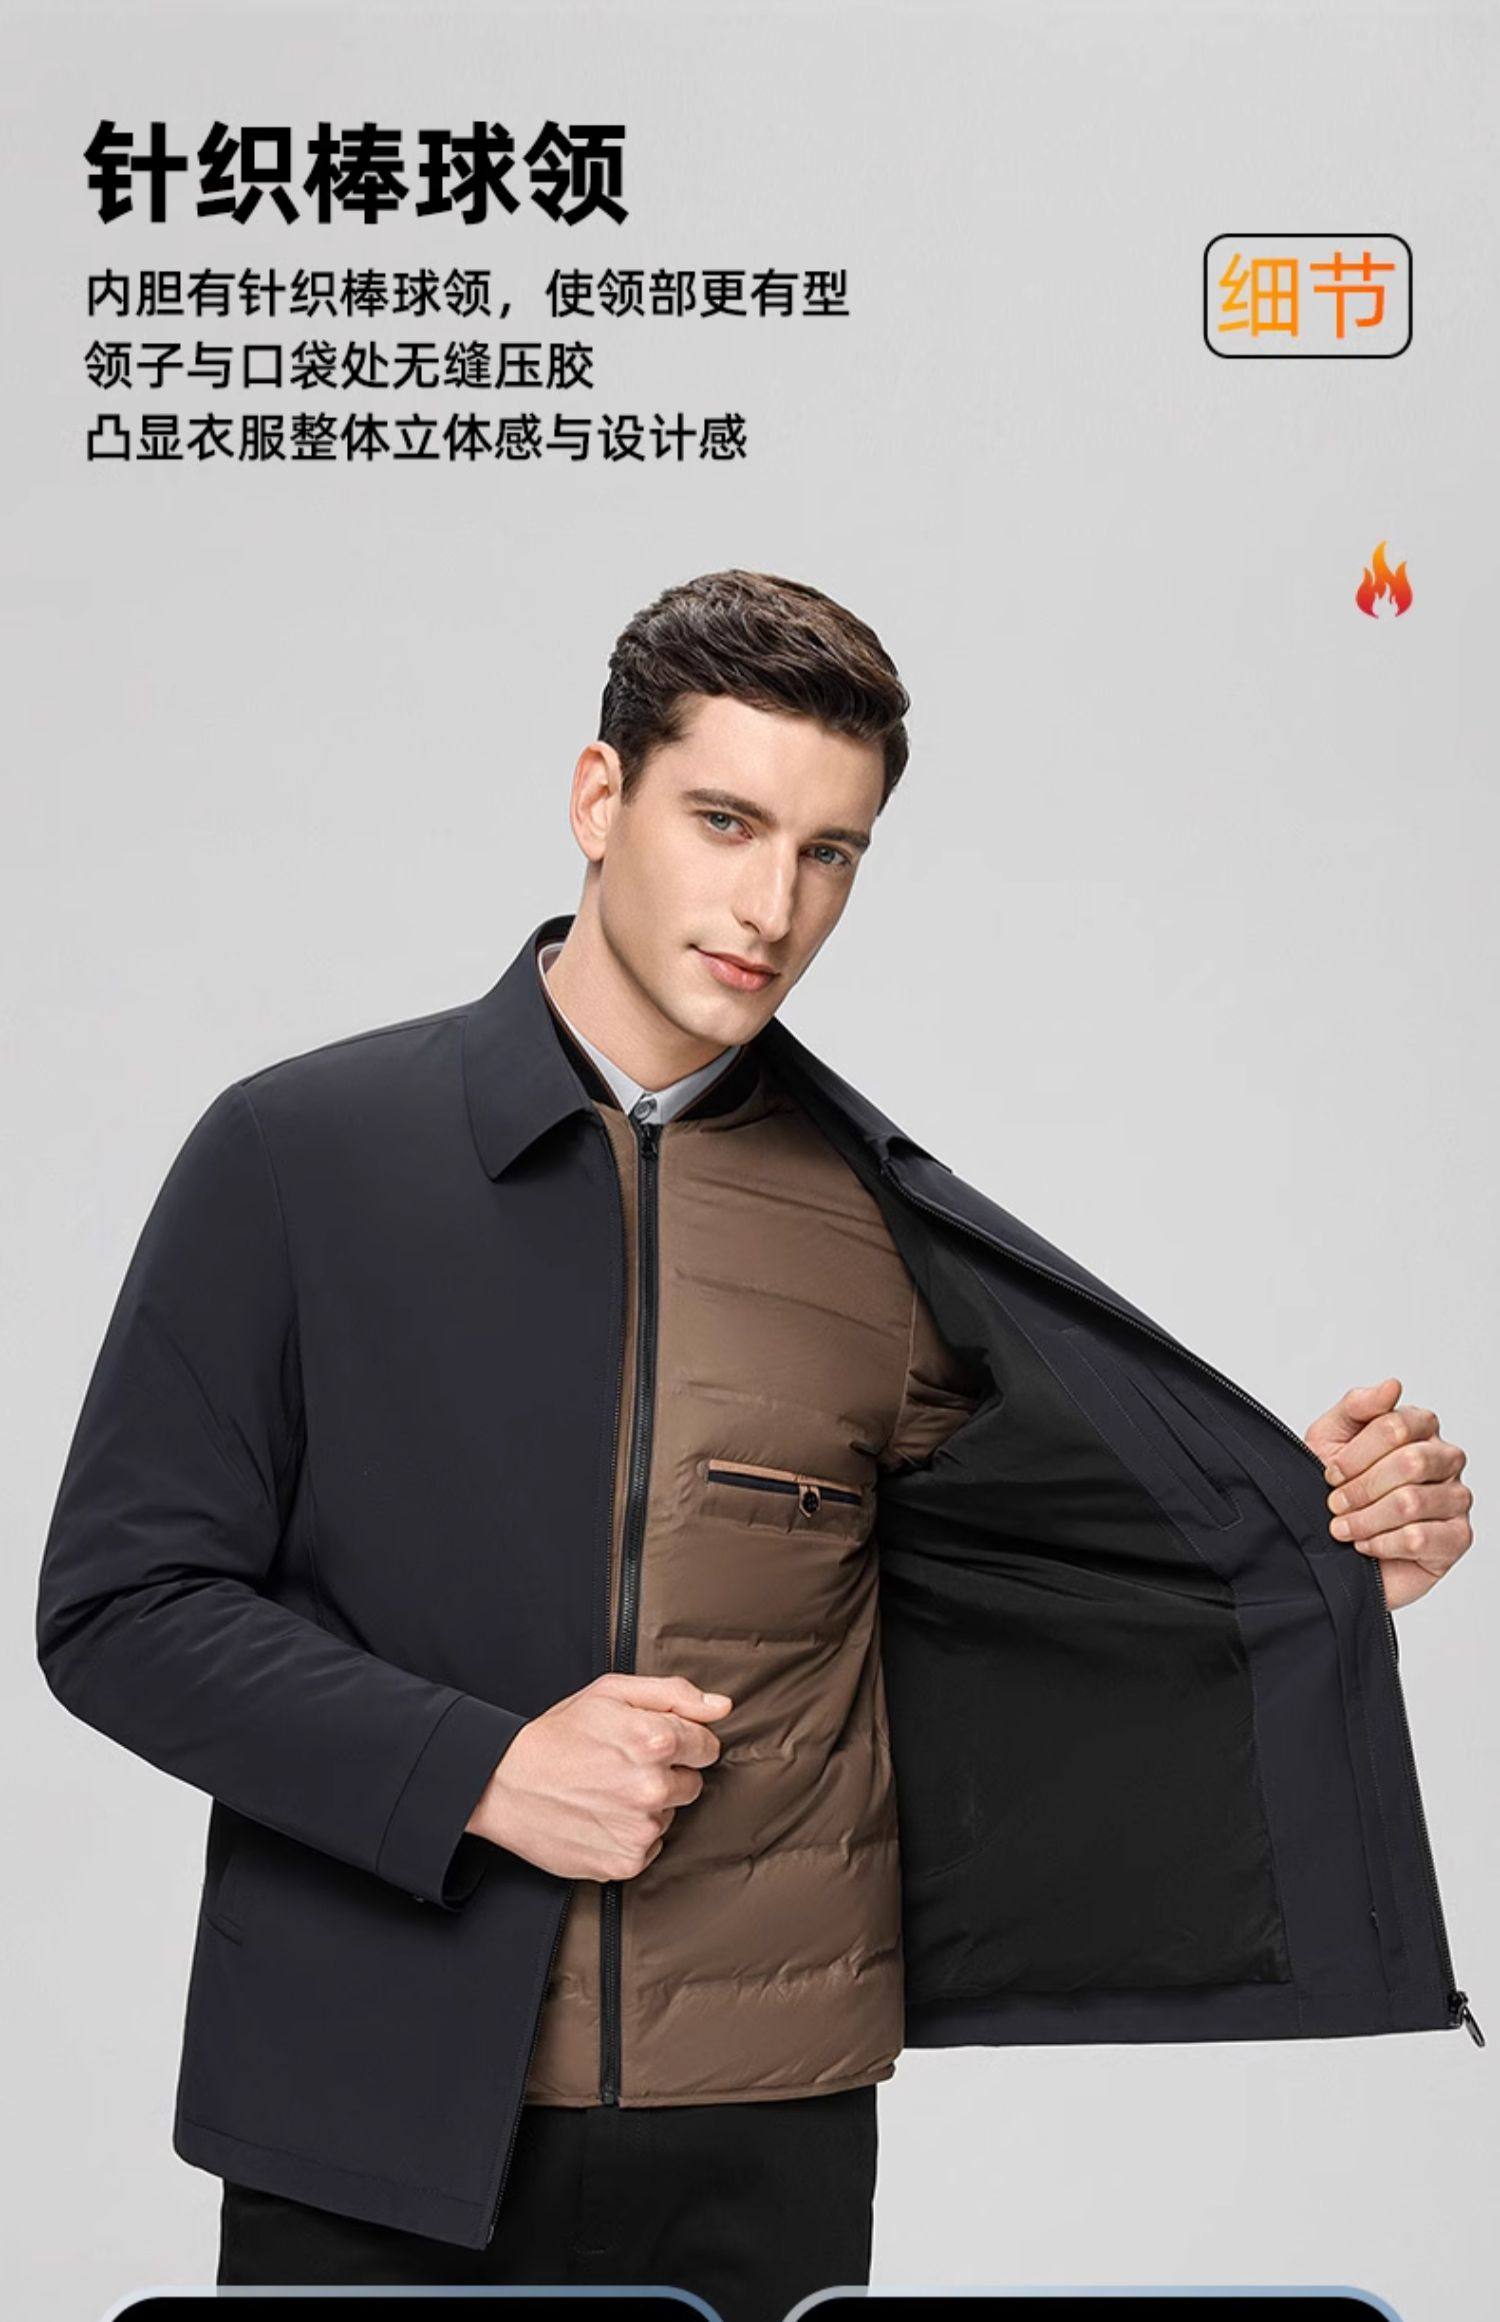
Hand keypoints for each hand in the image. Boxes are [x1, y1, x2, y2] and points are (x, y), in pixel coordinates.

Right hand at [465, 1671, 733, 1880]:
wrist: (503, 1783)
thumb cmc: (558, 1734)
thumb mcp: (611, 1693)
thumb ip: (675, 1695)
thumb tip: (722, 1708)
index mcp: (656, 1739)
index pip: (707, 1747)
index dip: (682, 1743)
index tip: (651, 1745)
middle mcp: (654, 1786)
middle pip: (691, 1784)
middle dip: (666, 1775)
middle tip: (621, 1767)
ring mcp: (640, 1828)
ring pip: (668, 1816)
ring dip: (646, 1807)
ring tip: (604, 1792)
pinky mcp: (625, 1862)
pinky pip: (648, 1848)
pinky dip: (629, 1837)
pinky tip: (600, 1818)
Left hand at [1304, 1376, 1472, 1611]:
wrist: (1337, 1544)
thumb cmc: (1339, 1487)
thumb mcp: (1331, 1438)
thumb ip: (1358, 1406)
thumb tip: (1392, 1386)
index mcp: (1419, 1428)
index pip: (1395, 1425)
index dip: (1355, 1453)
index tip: (1331, 1472)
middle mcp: (1445, 1459)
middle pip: (1410, 1462)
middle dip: (1361, 1487)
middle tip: (1336, 1503)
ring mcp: (1456, 1498)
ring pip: (1412, 1502)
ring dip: (1367, 1518)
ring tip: (1345, 1527)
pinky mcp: (1456, 1538)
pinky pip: (1421, 1538)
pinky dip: (1383, 1542)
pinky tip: (1367, 1544)